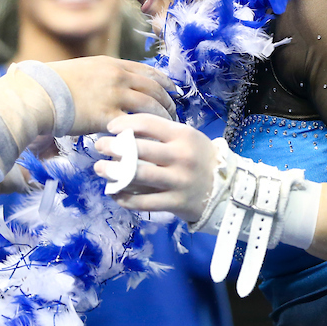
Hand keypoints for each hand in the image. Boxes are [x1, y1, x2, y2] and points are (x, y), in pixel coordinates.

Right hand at [44, 56, 176, 134]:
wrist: (39, 93)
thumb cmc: (52, 84)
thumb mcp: (82, 71)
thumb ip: (99, 77)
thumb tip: (106, 88)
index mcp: (111, 64)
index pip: (146, 70)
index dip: (163, 80)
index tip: (172, 88)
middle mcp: (117, 76)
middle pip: (153, 87)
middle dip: (167, 99)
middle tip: (174, 110)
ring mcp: (114, 95)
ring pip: (150, 105)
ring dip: (162, 116)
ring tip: (168, 126)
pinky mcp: (107, 115)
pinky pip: (133, 124)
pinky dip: (143, 131)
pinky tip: (148, 139)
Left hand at [94, 113, 216, 221]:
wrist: (227, 188)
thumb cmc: (200, 158)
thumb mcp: (186, 137)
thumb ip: (161, 133)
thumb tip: (124, 131)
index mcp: (183, 135)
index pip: (148, 122)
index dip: (124, 123)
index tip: (110, 127)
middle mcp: (181, 156)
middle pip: (138, 149)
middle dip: (112, 146)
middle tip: (99, 146)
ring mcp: (178, 181)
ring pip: (138, 175)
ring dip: (113, 172)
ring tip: (100, 169)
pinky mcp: (176, 203)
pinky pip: (144, 202)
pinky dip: (125, 198)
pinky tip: (115, 193)